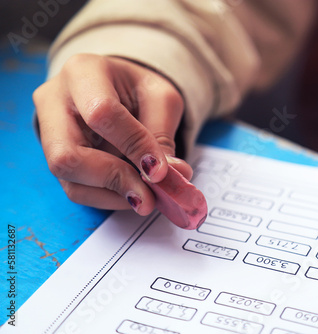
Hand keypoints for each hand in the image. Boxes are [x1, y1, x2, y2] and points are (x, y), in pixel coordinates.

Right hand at [33, 54, 192, 215]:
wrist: (115, 89)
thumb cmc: (137, 90)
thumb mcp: (160, 99)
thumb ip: (163, 135)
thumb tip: (174, 176)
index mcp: (83, 72)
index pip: (102, 114)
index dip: (133, 146)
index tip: (161, 171)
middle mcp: (54, 102)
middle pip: (68, 155)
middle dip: (114, 179)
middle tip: (150, 196)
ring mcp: (48, 133)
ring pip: (70, 179)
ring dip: (113, 194)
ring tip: (147, 197)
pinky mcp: (54, 159)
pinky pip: (76, 189)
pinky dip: (108, 198)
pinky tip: (133, 193)